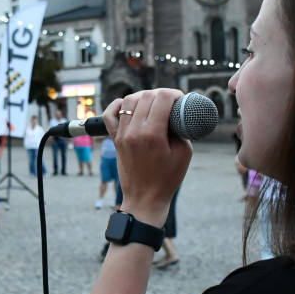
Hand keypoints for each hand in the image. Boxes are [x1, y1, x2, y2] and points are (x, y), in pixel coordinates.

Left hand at [101, 89, 191, 226]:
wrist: (144, 199)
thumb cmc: (167, 179)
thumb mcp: (185, 153)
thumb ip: (181, 129)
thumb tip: (176, 113)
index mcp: (153, 135)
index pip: (162, 98)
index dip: (174, 94)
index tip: (180, 99)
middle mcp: (134, 132)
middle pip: (146, 96)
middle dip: (161, 94)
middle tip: (171, 102)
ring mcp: (122, 135)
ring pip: (129, 101)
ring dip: (143, 96)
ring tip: (154, 103)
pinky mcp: (115, 140)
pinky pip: (109, 114)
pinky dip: (118, 105)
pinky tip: (129, 105)